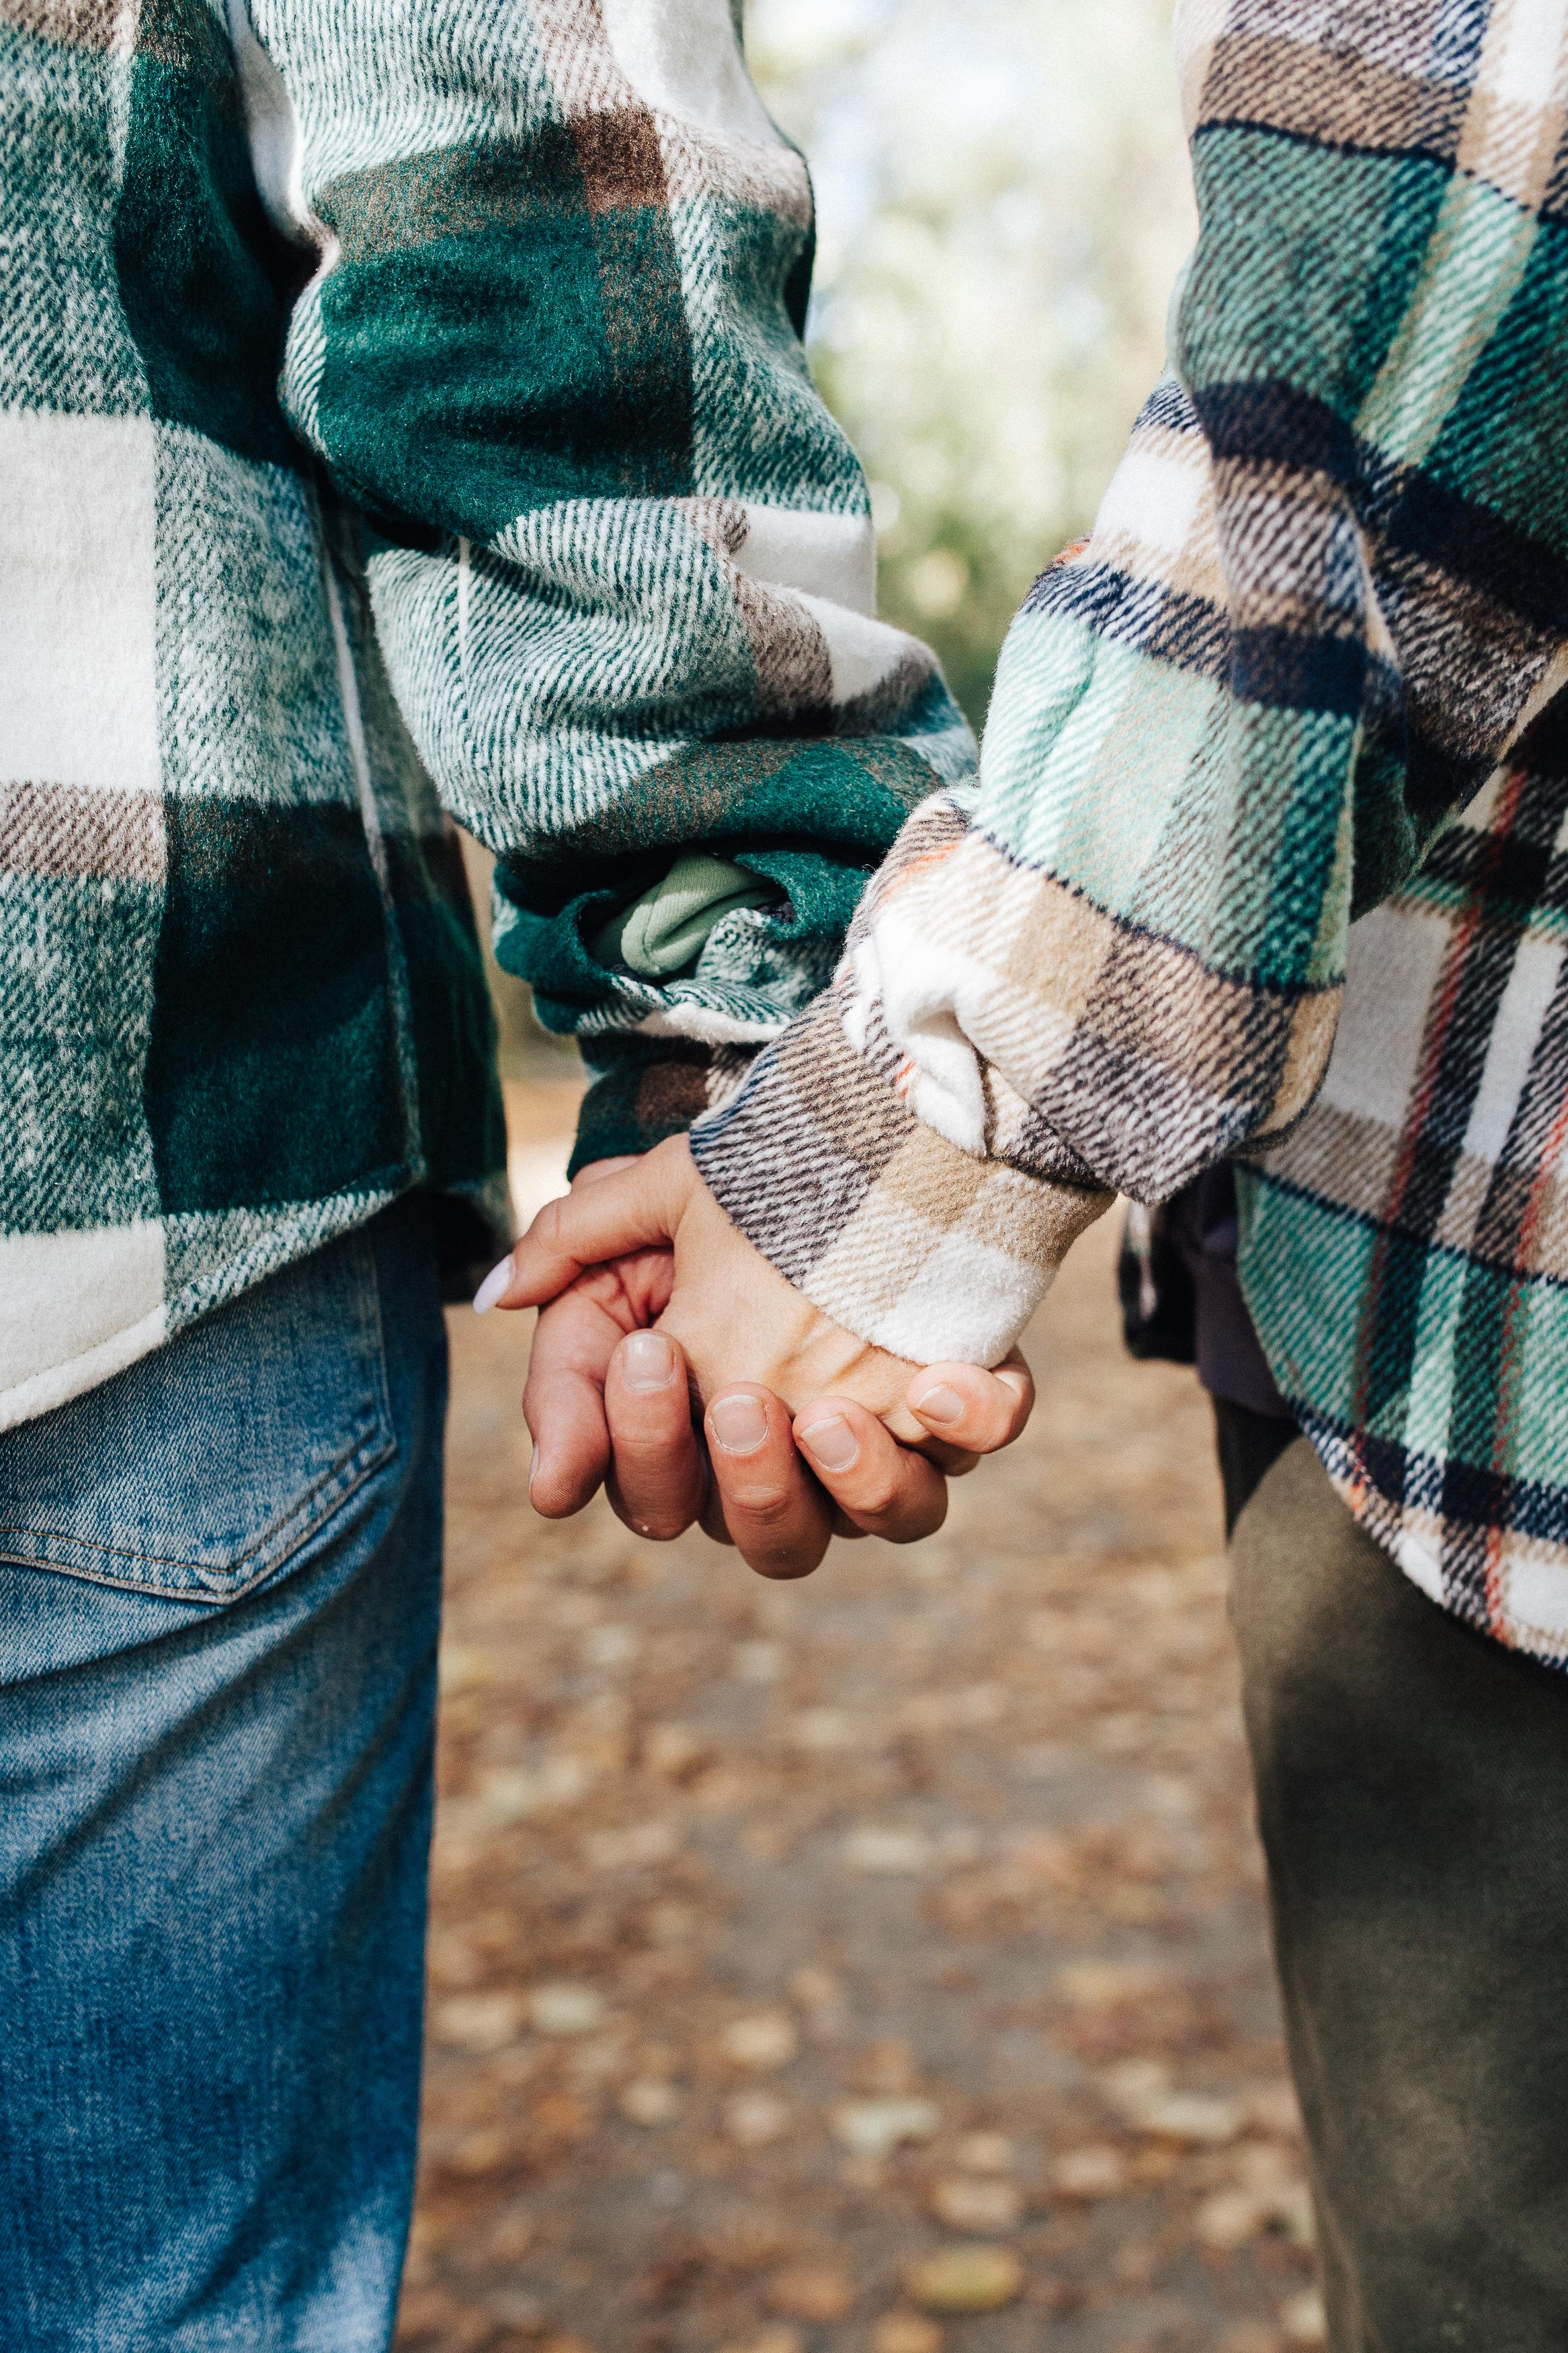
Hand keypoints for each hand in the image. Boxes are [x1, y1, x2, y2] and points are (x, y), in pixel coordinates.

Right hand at [484, 1138, 1032, 1576]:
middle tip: (737, 1399)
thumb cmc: (730, 1194)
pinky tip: (942, 1381)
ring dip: (857, 1481)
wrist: (849, 1123)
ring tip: (830, 1414)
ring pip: (892, 1520)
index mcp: (705, 1441)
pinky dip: (973, 1424)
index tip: (647, 1348)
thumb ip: (569, 1282)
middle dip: (750, 1478)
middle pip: (776, 1541)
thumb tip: (531, 1418)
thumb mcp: (637, 1220)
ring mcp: (899, 1438)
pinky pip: (991, 1437)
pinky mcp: (977, 1394)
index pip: (660, 1495)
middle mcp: (807, 1464)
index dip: (643, 1442)